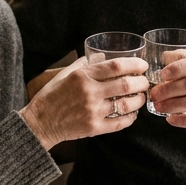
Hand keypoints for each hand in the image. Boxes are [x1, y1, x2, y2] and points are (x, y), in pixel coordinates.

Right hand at [19, 57, 149, 150]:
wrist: (39, 122)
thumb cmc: (51, 96)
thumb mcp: (65, 74)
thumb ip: (85, 64)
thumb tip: (102, 56)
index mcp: (82, 76)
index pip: (116, 66)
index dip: (134, 64)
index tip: (142, 65)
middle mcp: (90, 92)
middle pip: (126, 84)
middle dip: (142, 82)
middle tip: (145, 82)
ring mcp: (93, 111)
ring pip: (126, 104)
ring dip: (139, 100)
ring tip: (140, 97)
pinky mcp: (94, 128)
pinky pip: (120, 123)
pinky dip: (131, 118)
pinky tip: (132, 113)